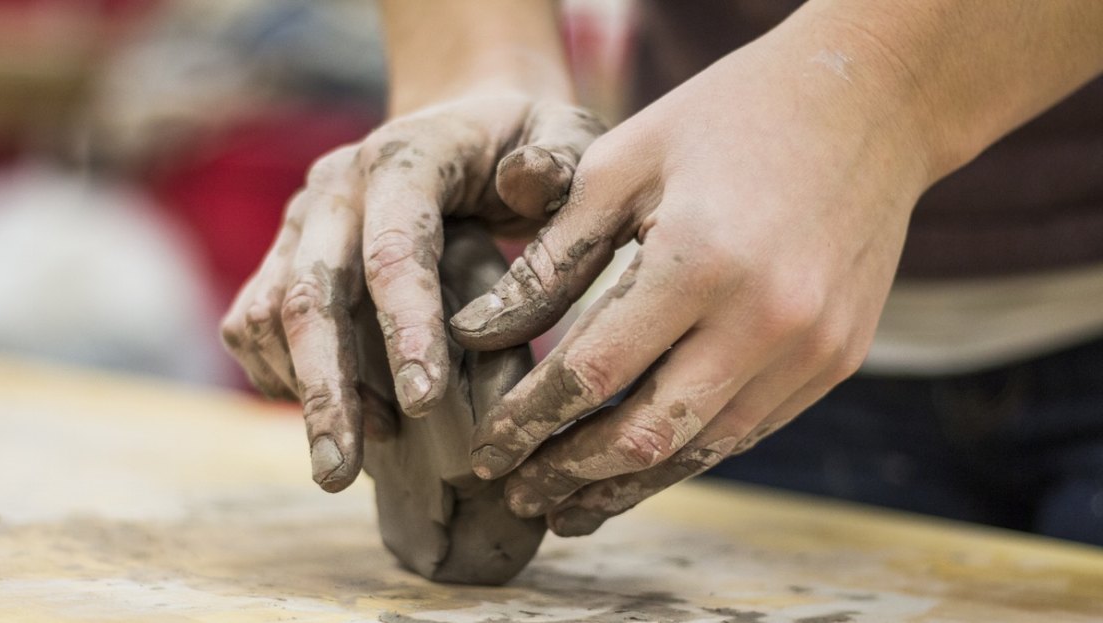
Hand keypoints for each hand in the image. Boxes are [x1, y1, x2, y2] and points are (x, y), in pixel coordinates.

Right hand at [220, 92, 604, 491]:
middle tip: (339, 474)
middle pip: (310, 294)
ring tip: (351, 457)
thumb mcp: (564, 132)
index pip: (395, 249)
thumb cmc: (525, 141)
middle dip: (326, 389)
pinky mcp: (283, 254)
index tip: (426, 406)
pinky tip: (337, 416)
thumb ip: (560, 158)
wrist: (463, 122)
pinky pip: (254, 323)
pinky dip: (281, 378)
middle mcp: (336, 188)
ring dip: (303, 391)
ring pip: (268, 315)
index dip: (406, 329)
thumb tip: (525, 183)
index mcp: (405, 159)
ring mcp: (301, 222)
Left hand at [452, 28, 935, 534]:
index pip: (590, 373)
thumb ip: (551, 258)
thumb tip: (477, 336)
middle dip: (569, 474)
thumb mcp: (622, 163)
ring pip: (701, 449)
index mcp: (699, 260)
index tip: (485, 449)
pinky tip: (643, 465)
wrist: (871, 100)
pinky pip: (749, 429)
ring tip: (569, 509)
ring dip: (628, 485)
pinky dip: (687, 453)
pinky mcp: (838, 360)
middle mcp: (765, 320)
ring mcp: (812, 349)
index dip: (528, 422)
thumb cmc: (726, 119)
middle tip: (518, 495)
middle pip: (645, 434)